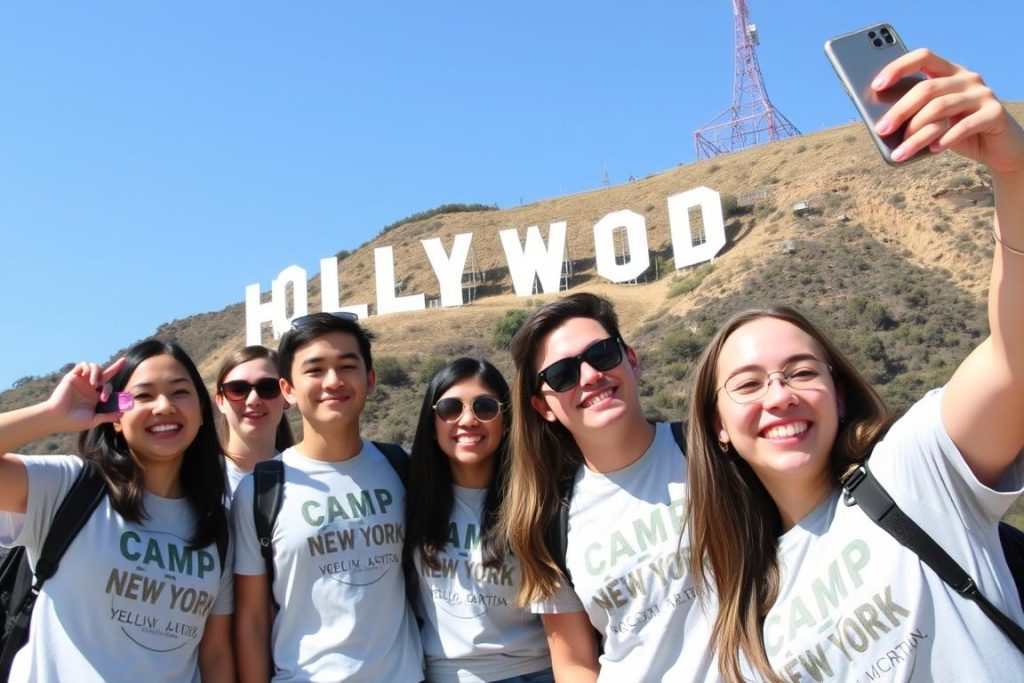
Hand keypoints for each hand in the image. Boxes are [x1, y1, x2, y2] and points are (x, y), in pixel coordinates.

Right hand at [44, 358, 127, 430]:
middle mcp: (90, 387)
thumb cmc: (73, 421)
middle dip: (116, 366)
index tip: (110, 397)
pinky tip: (88, 379)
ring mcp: (82, 381)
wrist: (57, 417)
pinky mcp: (73, 376)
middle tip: (124, 360)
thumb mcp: (94, 420)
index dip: (112, 389)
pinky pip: (84, 365)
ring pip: (96, 368)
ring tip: (95, 385)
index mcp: (96, 396)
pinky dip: (89, 369)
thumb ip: (108, 416)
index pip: (109, 387)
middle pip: (106, 373)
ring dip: (98, 374)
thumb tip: (123, 413)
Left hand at [873, 48, 1023, 173]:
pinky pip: (964, 125)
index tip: (876, 86)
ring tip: (900, 152)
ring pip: (940, 108)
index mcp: (950, 72)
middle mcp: (968, 78)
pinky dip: (945, 139)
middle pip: (927, 88)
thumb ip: (915, 114)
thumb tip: (880, 122)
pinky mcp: (995, 113)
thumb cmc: (957, 132)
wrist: (998, 149)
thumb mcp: (933, 121)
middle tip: (881, 129)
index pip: (923, 57)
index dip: (898, 67)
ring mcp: (983, 94)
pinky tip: (931, 150)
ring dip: (916, 133)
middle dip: (899, 110)